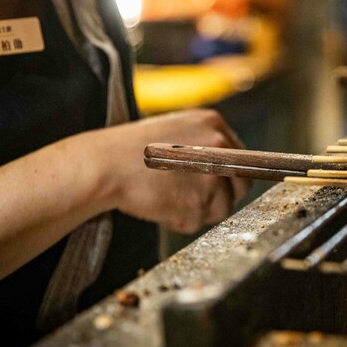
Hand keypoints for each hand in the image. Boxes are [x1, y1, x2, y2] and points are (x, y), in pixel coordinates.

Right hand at [83, 109, 251, 233]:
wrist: (105, 165)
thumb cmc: (131, 150)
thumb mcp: (175, 130)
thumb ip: (204, 144)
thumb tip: (227, 168)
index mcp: (213, 124)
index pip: (242, 157)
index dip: (228, 176)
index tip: (214, 184)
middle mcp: (219, 146)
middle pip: (242, 184)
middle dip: (220, 196)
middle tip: (192, 196)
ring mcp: (211, 174)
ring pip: (222, 208)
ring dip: (198, 210)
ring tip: (168, 198)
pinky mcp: (199, 201)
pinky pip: (197, 222)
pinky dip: (179, 221)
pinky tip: (160, 206)